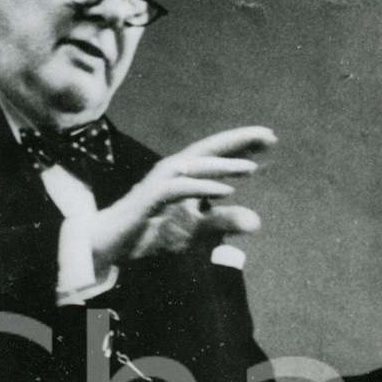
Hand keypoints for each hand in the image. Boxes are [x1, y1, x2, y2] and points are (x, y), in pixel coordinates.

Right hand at [85, 126, 274, 264]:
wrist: (111, 243)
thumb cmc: (150, 230)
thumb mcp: (195, 229)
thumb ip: (223, 222)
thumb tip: (256, 221)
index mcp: (184, 173)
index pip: (216, 153)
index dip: (242, 144)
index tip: (270, 139)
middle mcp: (173, 170)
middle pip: (209, 149)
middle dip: (238, 141)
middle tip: (269, 137)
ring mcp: (160, 183)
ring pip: (196, 167)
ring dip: (224, 166)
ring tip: (252, 168)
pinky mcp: (151, 199)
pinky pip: (180, 190)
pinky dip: (202, 189)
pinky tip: (224, 191)